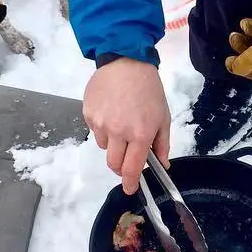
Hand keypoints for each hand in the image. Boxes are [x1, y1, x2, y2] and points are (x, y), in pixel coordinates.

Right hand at [83, 58, 170, 194]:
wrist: (125, 62)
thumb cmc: (148, 89)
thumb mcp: (163, 116)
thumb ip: (162, 143)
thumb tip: (163, 165)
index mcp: (140, 134)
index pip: (131, 168)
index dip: (130, 183)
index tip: (130, 190)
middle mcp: (118, 132)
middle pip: (113, 163)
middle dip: (120, 166)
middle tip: (127, 157)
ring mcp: (100, 123)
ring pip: (103, 146)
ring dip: (112, 143)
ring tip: (121, 122)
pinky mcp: (88, 114)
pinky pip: (95, 131)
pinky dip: (103, 128)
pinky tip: (111, 111)